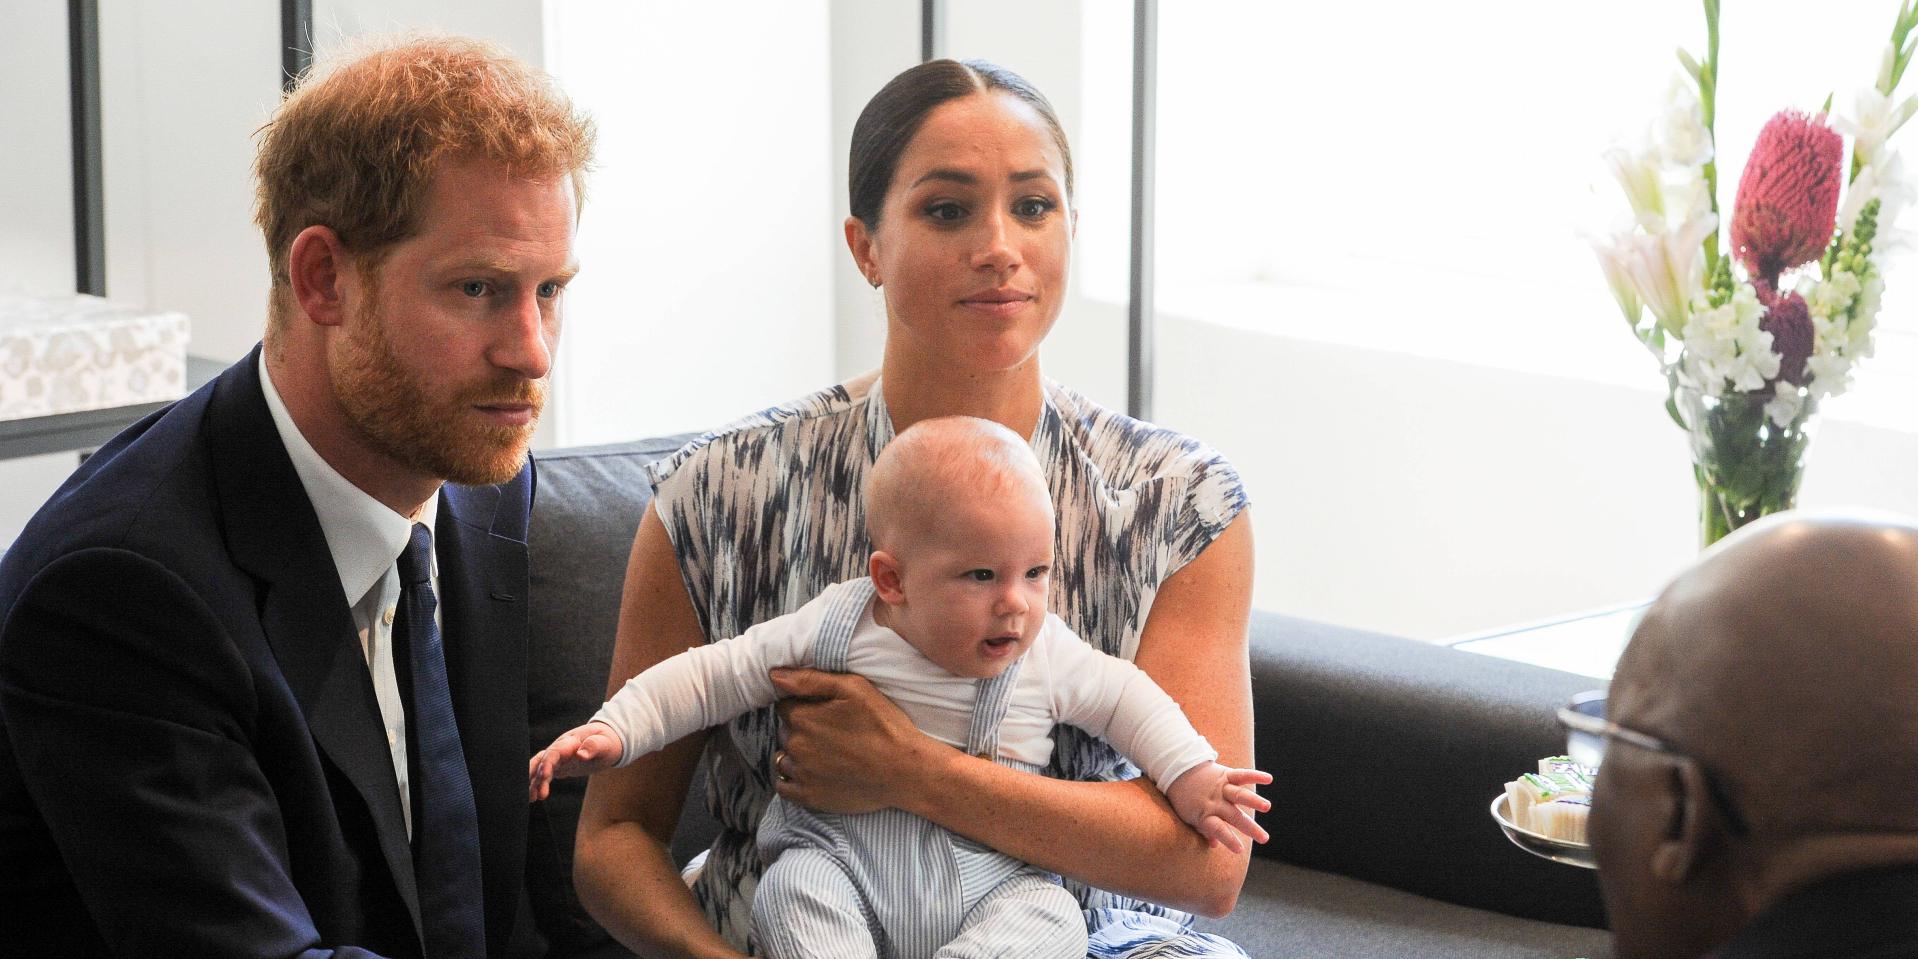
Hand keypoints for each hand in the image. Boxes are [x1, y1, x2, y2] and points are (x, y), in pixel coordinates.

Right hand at [528, 721, 624, 801]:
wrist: (605, 742)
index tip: (544, 776)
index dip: (547, 763)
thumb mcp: (605, 743)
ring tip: (531, 798)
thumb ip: (594, 746)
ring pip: (539, 768)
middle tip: (535, 794)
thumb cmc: (607, 742)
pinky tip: (532, 797)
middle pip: (543, 760)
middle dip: (536, 776)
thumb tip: (581, 755)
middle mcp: (560, 748)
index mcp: (570, 742)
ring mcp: (557, 758)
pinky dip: (537, 784)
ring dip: (534, 782)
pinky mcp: (558, 766)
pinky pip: (544, 775)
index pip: (555, 752)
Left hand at [770, 667, 935, 813]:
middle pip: (785, 731)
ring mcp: (801, 774)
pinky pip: (784, 787)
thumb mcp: (853, 688)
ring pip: (783, 757)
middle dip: (801, 728)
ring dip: (797, 754)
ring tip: (826, 754)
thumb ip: (810, 679)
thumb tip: (774, 675)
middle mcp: (795, 746)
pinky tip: (812, 773)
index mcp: (802, 718)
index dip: (803, 704)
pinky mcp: (809, 797)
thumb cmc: (884, 725)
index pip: (785, 705)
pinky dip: (792, 779)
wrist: (905, 771)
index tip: (824, 710)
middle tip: (831, 731)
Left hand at [1164, 762, 1272, 854]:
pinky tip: (1269, 779)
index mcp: (1205, 815)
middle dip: (1249, 828)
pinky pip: (1241, 775)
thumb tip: (1214, 845)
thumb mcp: (1189, 818)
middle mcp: (1214, 802)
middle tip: (1264, 838)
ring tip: (1266, 807)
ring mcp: (1221, 788)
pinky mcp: (1225, 774)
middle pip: (1234, 816)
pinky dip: (1255, 776)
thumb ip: (1204, 831)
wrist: (1176, 769)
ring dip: (1253, 801)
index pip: (1218, 830)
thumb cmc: (1184, 799)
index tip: (1240, 850)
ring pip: (1239, 795)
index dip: (1228, 839)